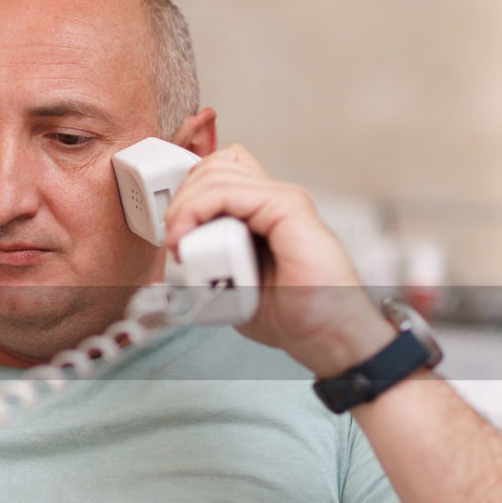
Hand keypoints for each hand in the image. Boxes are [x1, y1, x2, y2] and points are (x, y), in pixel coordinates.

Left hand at [163, 144, 393, 376]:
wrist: (327, 336)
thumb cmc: (293, 315)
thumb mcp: (236, 283)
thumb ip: (214, 257)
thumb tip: (183, 246)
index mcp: (263, 213)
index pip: (217, 176)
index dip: (187, 198)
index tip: (173, 238)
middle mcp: (274, 200)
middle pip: (214, 166)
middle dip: (182, 198)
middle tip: (174, 239)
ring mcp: (284, 200)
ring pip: (217, 173)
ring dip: (186, 206)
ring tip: (181, 241)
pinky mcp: (289, 207)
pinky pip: (229, 191)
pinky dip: (198, 209)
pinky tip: (190, 236)